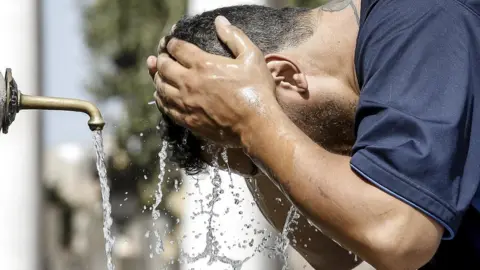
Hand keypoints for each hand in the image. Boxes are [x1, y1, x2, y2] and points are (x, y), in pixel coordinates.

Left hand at [147, 16, 279, 146]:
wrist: (256, 125)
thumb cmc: (257, 90)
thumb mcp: (251, 57)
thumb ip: (234, 37)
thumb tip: (220, 22)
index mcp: (203, 64)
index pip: (177, 48)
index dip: (171, 43)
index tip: (171, 43)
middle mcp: (189, 82)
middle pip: (164, 67)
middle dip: (160, 59)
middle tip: (160, 57)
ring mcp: (186, 103)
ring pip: (161, 87)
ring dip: (157, 78)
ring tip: (158, 74)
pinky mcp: (188, 120)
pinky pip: (166, 108)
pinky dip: (161, 99)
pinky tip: (162, 97)